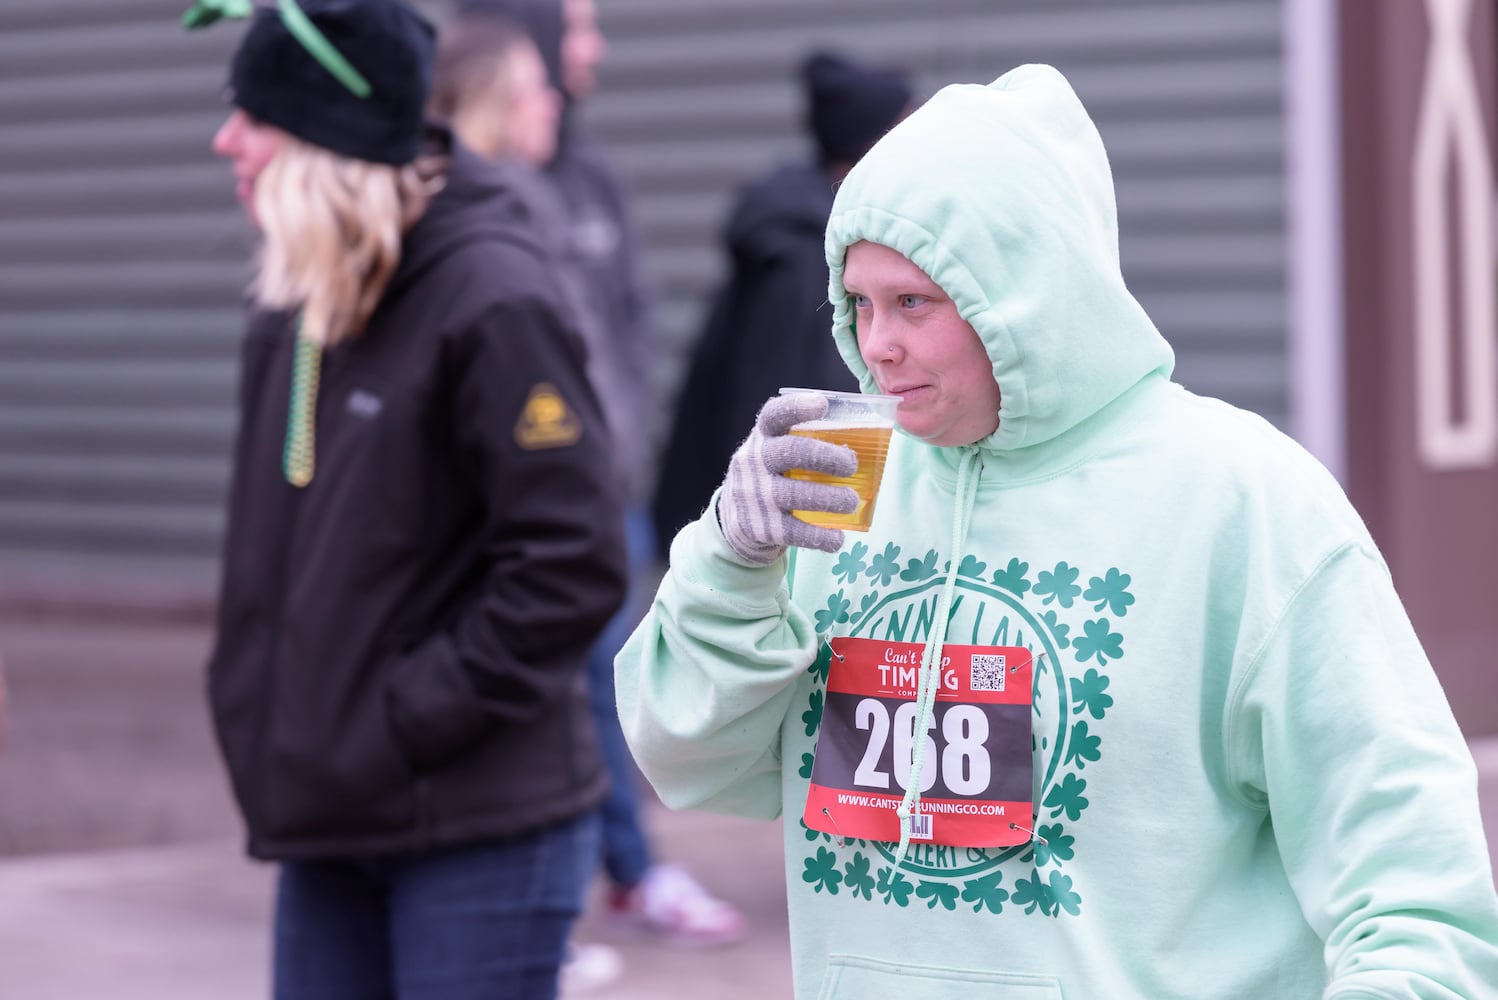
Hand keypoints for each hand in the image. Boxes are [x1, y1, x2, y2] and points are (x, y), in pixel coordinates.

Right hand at [716, 392, 858, 564]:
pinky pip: (791, 531)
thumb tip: (867, 445)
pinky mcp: (758, 526)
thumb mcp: (778, 451)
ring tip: (851, 502)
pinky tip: (837, 539)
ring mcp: (754, 495)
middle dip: (825, 456)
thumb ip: (807, 444)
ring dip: (828, 498)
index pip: (774, 415)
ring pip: (792, 494)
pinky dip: (818, 536)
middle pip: (789, 452)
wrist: (735, 517)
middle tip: (851, 465)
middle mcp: (754, 461)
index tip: (822, 404)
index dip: (796, 407)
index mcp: (763, 436)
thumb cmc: (773, 475)